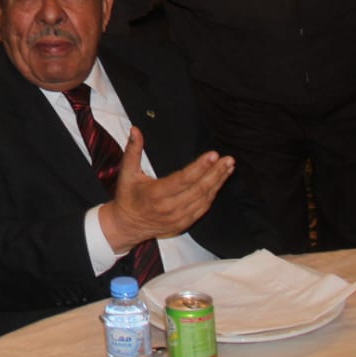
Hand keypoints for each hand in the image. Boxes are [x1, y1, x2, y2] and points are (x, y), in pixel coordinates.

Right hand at [98, 127, 233, 251]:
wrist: (127, 226)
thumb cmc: (127, 196)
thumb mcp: (126, 173)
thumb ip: (132, 150)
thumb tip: (135, 130)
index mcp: (156, 194)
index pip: (183, 179)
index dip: (200, 167)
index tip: (213, 155)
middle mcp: (169, 208)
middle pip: (198, 189)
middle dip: (215, 173)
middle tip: (228, 159)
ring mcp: (178, 218)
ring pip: (204, 199)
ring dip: (218, 182)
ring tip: (228, 167)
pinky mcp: (184, 224)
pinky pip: (203, 208)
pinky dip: (212, 194)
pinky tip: (219, 182)